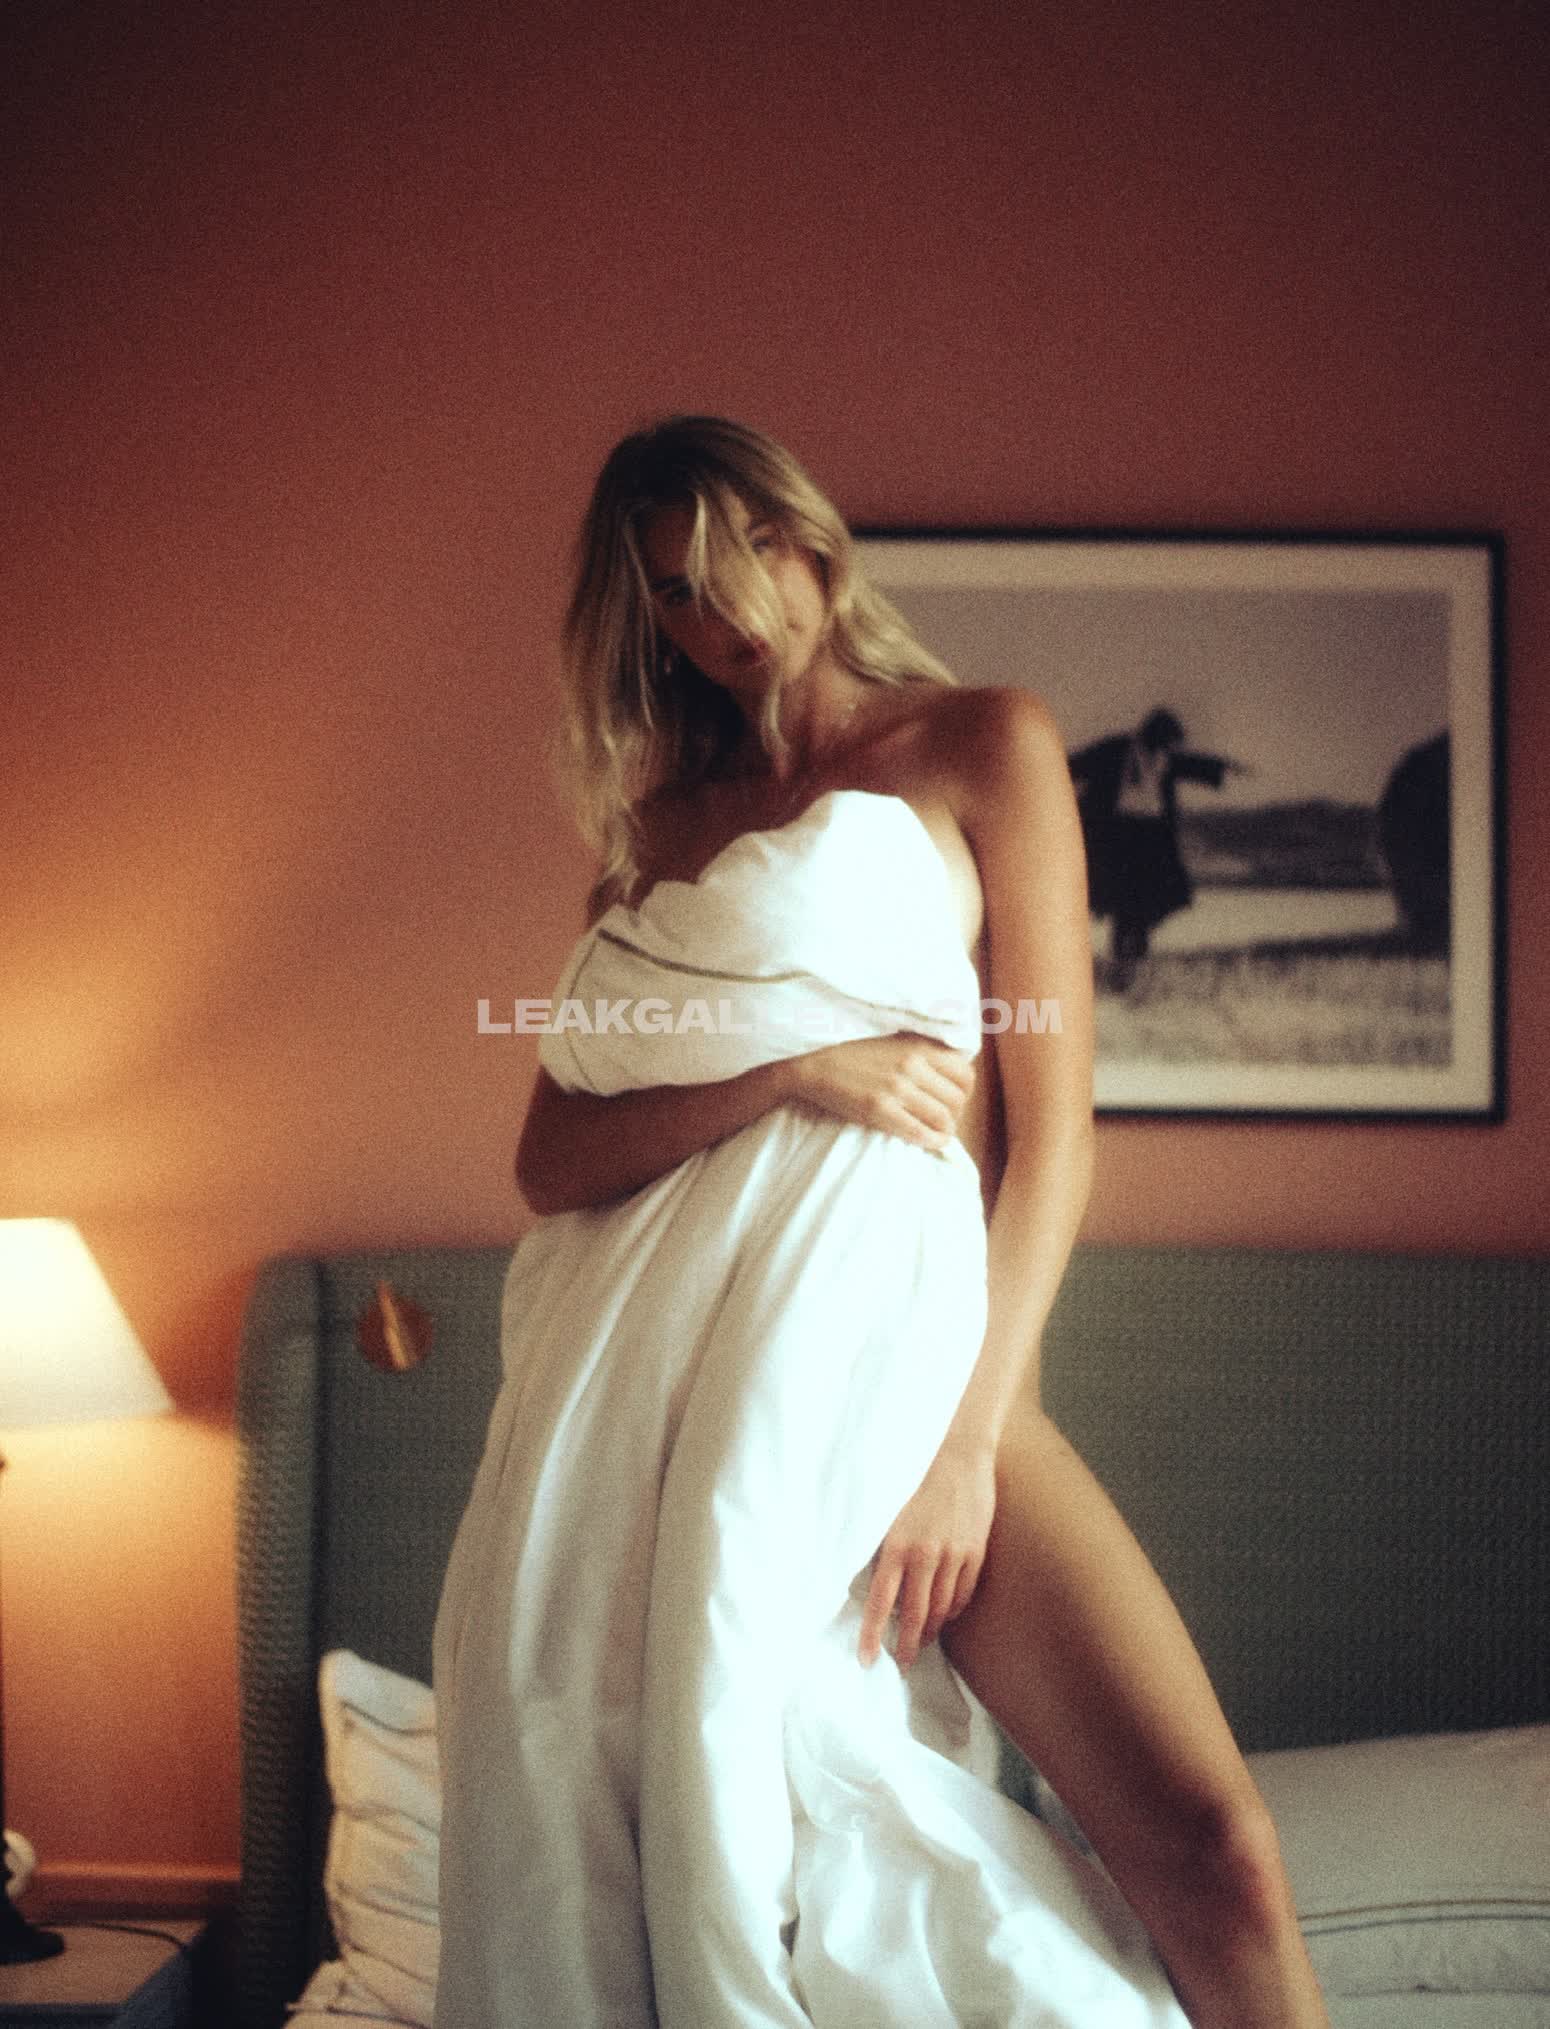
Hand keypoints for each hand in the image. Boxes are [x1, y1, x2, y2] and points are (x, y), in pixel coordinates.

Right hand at [786, 1033, 974, 1153]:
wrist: (813, 1062)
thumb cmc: (852, 1051)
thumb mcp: (893, 1039)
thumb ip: (922, 1050)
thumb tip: (951, 1069)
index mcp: (918, 1046)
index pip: (965, 1073)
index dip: (965, 1092)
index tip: (954, 1098)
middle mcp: (912, 1066)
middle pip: (957, 1099)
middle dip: (956, 1113)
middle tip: (943, 1118)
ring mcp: (897, 1089)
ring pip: (943, 1118)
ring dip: (945, 1130)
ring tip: (937, 1132)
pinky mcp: (880, 1111)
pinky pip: (921, 1133)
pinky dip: (932, 1142)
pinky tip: (930, 1142)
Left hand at [859, 1439, 996, 1671]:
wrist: (956, 1452)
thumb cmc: (913, 1478)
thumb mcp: (887, 1512)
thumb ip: (882, 1548)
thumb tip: (874, 1585)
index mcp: (896, 1544)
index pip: (880, 1602)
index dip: (872, 1635)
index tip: (867, 1661)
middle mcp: (925, 1554)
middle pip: (914, 1615)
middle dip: (906, 1644)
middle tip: (900, 1663)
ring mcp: (953, 1554)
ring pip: (940, 1608)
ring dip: (929, 1629)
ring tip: (920, 1640)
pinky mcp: (975, 1551)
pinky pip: (962, 1593)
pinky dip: (952, 1610)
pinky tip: (944, 1614)